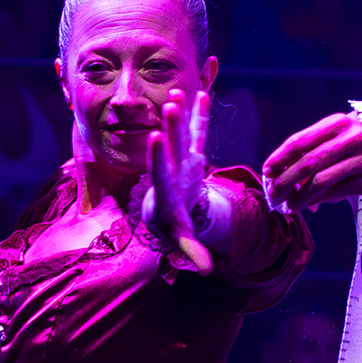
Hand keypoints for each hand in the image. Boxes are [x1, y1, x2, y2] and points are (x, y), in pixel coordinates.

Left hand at [145, 88, 214, 273]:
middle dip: (170, 128)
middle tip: (170, 105)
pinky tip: (203, 93)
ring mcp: (180, 160)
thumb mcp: (181, 239)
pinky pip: (198, 132)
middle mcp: (170, 170)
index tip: (155, 137)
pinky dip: (199, 115)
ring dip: (180, 115)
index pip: (160, 171)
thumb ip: (191, 251)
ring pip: (180, 135)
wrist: (168, 212)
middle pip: (170, 147)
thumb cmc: (173, 227)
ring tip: (180, 92)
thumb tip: (205, 270)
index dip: (158, 156)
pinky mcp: (192, 154)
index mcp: (166, 190)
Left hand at [263, 114, 361, 209]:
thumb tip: (286, 176)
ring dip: (298, 196)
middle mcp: (351, 138)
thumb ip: (314, 150)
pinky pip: (336, 192)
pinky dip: (317, 201)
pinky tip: (308, 206)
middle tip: (273, 193)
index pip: (299, 141)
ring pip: (319, 181)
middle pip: (306, 163)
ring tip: (288, 205)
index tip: (267, 172)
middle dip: (284, 181)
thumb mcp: (341, 134)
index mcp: (338, 123)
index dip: (279, 159)